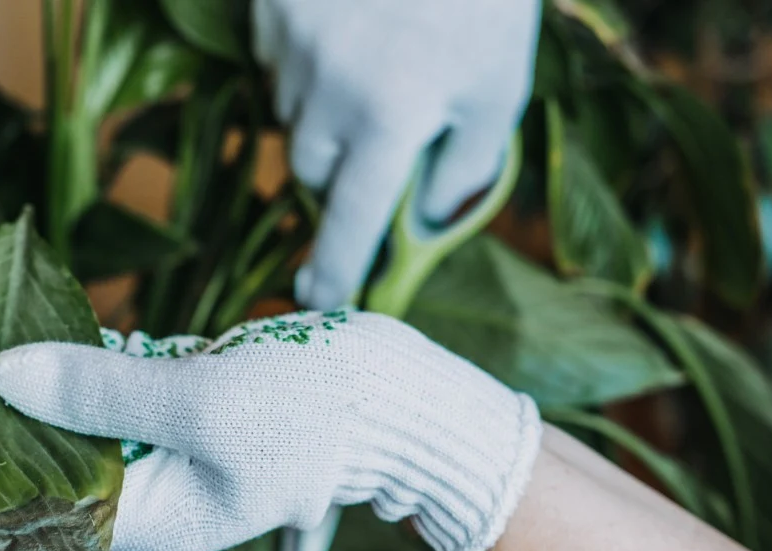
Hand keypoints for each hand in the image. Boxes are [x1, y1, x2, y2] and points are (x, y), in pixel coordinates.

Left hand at [0, 311, 541, 550]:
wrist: (391, 398)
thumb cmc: (312, 413)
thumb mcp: (204, 404)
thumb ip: (103, 392)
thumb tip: (6, 371)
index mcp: (151, 518)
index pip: (23, 510)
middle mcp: (148, 496)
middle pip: (33, 471)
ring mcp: (163, 454)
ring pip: (63, 428)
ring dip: (0, 399)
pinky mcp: (177, 412)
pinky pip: (104, 395)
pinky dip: (62, 372)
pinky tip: (11, 355)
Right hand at [254, 0, 540, 308]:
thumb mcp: (499, 86)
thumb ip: (466, 169)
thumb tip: (423, 223)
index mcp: (393, 114)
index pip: (354, 217)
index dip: (336, 267)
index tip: (317, 300)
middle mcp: (331, 87)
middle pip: (313, 169)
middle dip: (344, 165)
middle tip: (385, 126)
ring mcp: (293, 44)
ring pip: (294, 116)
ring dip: (327, 110)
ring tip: (376, 55)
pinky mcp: (272, 9)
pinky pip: (278, 62)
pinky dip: (308, 60)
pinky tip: (349, 23)